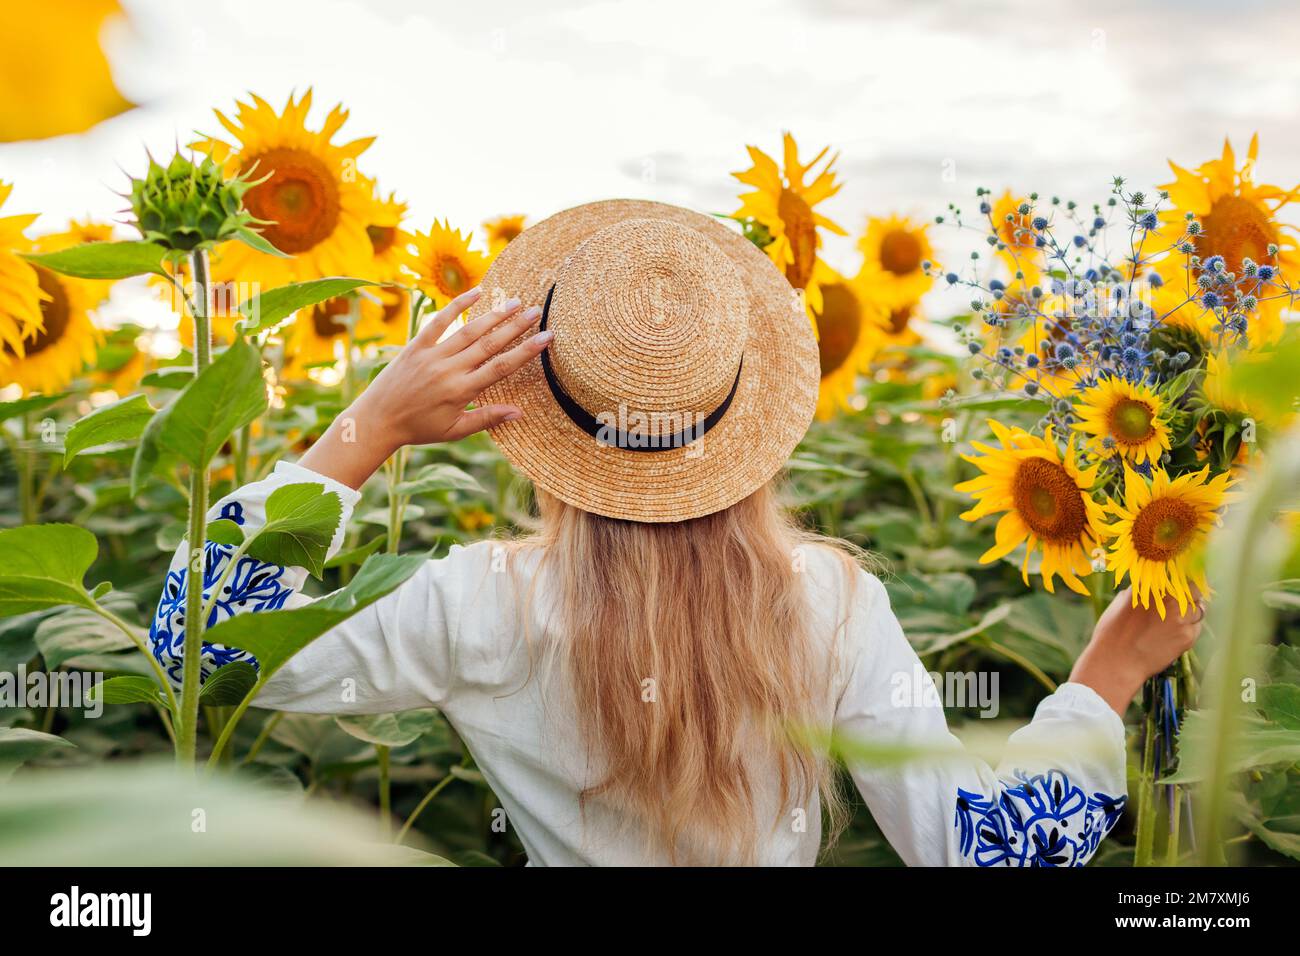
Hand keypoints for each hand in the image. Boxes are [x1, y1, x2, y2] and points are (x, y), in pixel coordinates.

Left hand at [299, 287, 549, 488]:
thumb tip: (520, 412)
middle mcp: (449, 369)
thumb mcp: (455, 430)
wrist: (377, 419)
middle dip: (516, 326)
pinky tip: (476, 292)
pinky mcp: (416, 345)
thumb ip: (487, 418)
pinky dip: (457, 305)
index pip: (501, 367)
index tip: (546, 337)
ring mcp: (432, 355)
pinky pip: (439, 320)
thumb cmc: (419, 429)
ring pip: (469, 330)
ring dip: (494, 315)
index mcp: (461, 391)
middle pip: (489, 343)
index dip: (526, 351)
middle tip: (537, 311)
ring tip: (515, 301)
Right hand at [1069, 588, 1202, 715]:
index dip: (1180, 579)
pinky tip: (1175, 634)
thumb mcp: (1122, 602)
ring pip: (1200, 608)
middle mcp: (1169, 597)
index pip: (1177, 574)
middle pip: (1195, 588)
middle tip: (1185, 599)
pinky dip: (1190, 628)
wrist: (1116, 661)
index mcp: (1151, 585)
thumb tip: (1153, 586)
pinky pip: (1196, 627)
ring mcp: (1181, 617)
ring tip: (1178, 619)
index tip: (1179, 583)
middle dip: (1191, 593)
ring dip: (1193, 610)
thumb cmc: (1112, 632)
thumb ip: (1141, 591)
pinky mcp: (1187, 636)